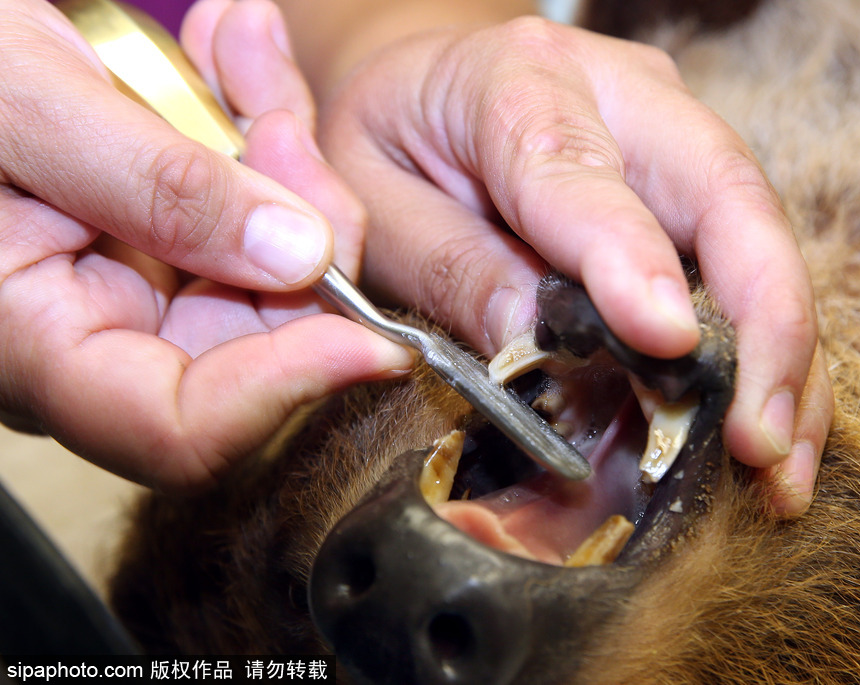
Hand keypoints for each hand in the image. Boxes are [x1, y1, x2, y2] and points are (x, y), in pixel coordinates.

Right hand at [0, 0, 410, 490]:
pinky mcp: (169, 237)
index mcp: (37, 346)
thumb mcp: (24, 106)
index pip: (182, 429)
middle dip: (304, 229)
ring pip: (275, 265)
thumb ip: (159, 187)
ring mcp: (143, 287)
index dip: (287, 391)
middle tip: (282, 121)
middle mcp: (103, 336)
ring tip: (244, 48)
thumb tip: (300, 257)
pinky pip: (251, 210)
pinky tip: (232, 55)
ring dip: (285, 158)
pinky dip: (256, 132)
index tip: (373, 339)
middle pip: (261, 340)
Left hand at [305, 16, 833, 515]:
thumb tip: (530, 346)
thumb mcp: (374, 195)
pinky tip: (774, 427)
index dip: (629, 258)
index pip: (580, 169)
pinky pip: (748, 265)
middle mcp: (623, 94)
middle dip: (763, 325)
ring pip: (761, 238)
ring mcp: (673, 134)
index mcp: (519, 79)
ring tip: (782, 465)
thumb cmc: (390, 134)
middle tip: (760, 441)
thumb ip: (448, 264)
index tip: (666, 341)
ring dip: (785, 358)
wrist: (424, 75)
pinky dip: (767, 354)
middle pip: (727, 196)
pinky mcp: (694, 182)